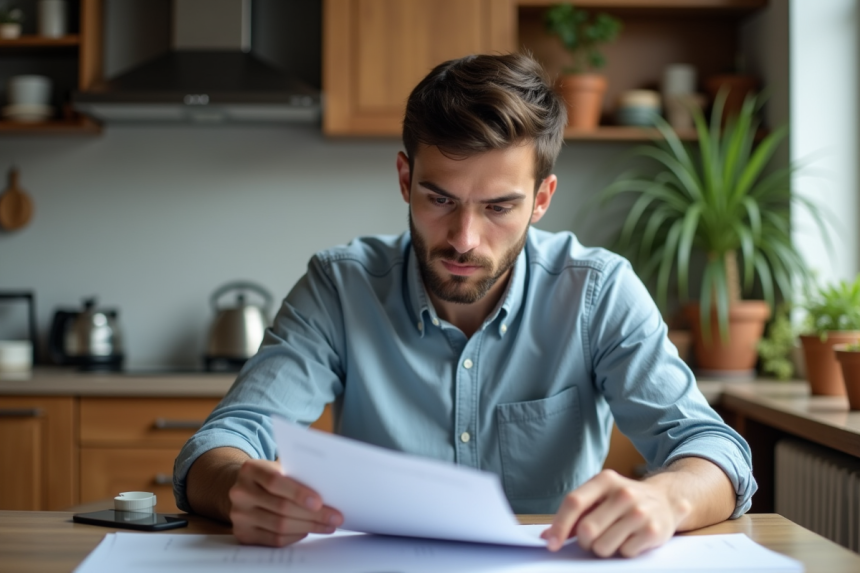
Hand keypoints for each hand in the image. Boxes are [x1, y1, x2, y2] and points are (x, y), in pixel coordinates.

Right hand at [228, 459, 343, 546]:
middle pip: (281, 507)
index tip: (320, 502)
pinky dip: (295, 536)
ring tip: (327, 525)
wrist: (245, 489)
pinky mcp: (242, 533)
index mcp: (250, 469)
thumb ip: (297, 472)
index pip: (275, 481)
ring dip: (308, 527)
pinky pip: (274, 540)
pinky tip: (308, 530)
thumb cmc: (271, 476)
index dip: (298, 493)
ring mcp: (239, 515)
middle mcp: (240, 492)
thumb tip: (329, 483)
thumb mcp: (279, 467)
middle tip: (335, 518)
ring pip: (279, 526)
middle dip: (313, 514)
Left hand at [541, 469, 690, 557]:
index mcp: (605, 480)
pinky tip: (631, 539)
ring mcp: (640, 512)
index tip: (551, 543)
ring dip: (603, 549)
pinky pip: (624, 553)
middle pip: (587, 529)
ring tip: (614, 537)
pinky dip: (623, 551)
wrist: (666, 499)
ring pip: (603, 546)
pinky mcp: (654, 531)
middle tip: (593, 539)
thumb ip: (575, 515)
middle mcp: (623, 493)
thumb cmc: (624, 501)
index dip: (560, 525)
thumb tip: (547, 537)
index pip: (574, 502)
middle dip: (585, 541)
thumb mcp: (600, 497)